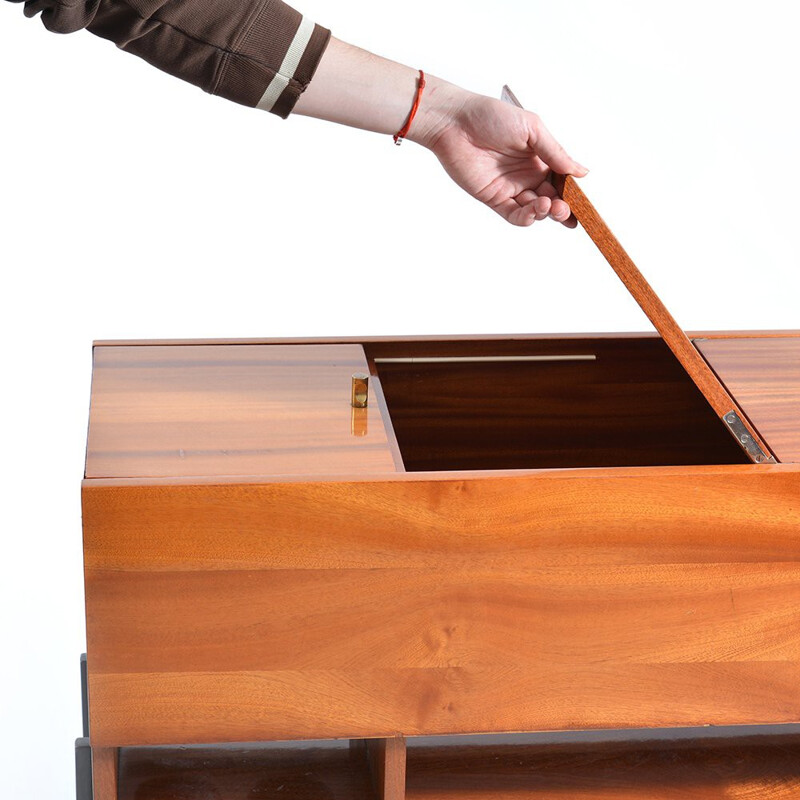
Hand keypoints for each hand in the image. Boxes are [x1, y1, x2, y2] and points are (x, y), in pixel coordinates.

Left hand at [413, 91, 587, 226]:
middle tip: (565, 209)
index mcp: (540, 157)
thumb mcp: (532, 129)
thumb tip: (582, 172)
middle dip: (562, 208)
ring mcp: (511, 188)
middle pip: (552, 199)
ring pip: (535, 210)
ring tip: (548, 205)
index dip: (573, 193)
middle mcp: (527, 175)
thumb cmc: (491, 116)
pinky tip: (534, 211)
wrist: (456, 123)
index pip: (562, 180)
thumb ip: (556, 152)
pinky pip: (514, 214)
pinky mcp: (494, 198)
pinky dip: (527, 217)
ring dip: (545, 212)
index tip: (584, 202)